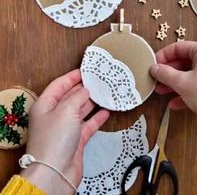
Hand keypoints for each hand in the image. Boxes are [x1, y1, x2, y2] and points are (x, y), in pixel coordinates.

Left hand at [21, 69, 109, 194]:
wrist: (56, 171)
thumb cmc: (54, 140)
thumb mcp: (66, 110)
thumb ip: (78, 97)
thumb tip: (85, 90)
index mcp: (45, 105)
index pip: (59, 85)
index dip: (71, 77)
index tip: (85, 71)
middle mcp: (54, 115)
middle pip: (70, 97)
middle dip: (83, 88)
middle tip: (97, 80)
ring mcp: (65, 128)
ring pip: (80, 110)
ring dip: (92, 102)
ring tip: (104, 92)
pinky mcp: (75, 140)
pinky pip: (88, 124)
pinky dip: (96, 117)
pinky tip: (106, 111)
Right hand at [150, 42, 196, 140]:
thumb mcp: (182, 83)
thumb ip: (165, 74)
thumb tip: (154, 68)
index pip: (178, 47)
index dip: (163, 56)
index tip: (153, 65)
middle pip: (184, 61)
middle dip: (168, 72)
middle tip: (156, 79)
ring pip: (190, 74)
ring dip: (174, 83)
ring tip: (161, 92)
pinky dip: (186, 92)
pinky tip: (175, 103)